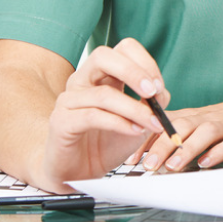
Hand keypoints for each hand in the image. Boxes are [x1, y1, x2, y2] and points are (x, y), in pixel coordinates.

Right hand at [38, 37, 167, 191]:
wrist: (78, 173)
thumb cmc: (106, 144)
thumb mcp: (137, 121)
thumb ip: (151, 104)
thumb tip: (161, 93)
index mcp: (101, 74)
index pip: (123, 49)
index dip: (144, 62)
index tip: (159, 86)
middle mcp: (82, 81)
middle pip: (103, 56)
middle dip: (134, 72)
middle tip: (153, 92)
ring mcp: (68, 100)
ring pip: (103, 93)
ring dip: (134, 108)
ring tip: (153, 124)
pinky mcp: (61, 121)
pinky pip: (92, 116)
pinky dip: (119, 123)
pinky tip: (135, 132)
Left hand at [127, 94, 222, 172]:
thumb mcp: (202, 127)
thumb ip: (179, 139)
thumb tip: (151, 160)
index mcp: (192, 117)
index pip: (163, 124)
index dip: (146, 140)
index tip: (130, 159)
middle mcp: (206, 118)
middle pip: (180, 127)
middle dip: (160, 145)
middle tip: (146, 165)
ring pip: (203, 133)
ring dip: (186, 149)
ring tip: (172, 166)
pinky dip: (219, 153)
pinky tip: (208, 164)